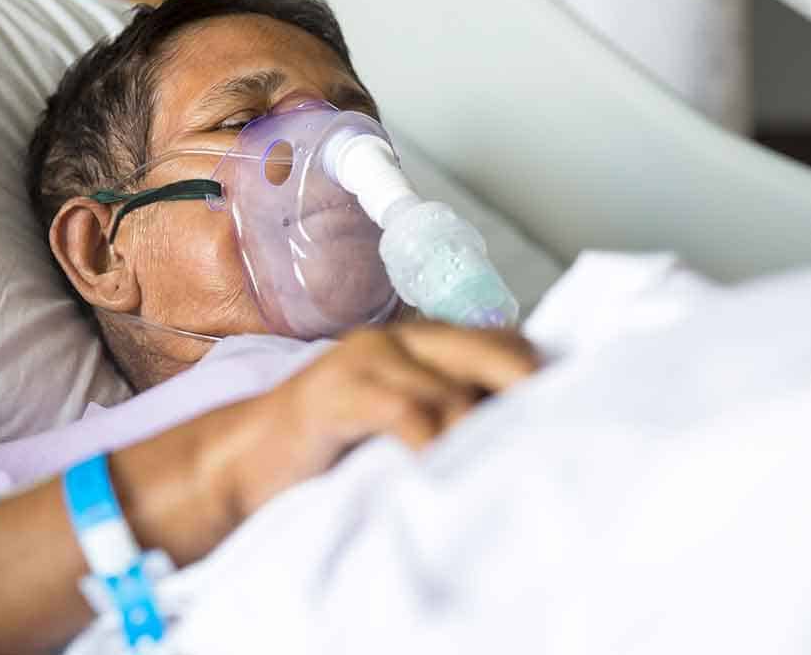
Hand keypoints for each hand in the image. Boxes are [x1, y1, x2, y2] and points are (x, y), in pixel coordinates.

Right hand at [211, 322, 537, 518]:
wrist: (239, 464)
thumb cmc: (323, 453)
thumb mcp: (394, 429)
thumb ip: (442, 419)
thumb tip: (516, 443)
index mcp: (415, 345)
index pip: (496, 339)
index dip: (532, 370)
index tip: (572, 405)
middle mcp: (395, 341)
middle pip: (484, 347)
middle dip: (525, 385)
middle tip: (559, 427)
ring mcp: (363, 361)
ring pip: (448, 385)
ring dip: (479, 429)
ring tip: (505, 466)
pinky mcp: (335, 394)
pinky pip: (403, 412)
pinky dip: (432, 442)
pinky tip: (442, 471)